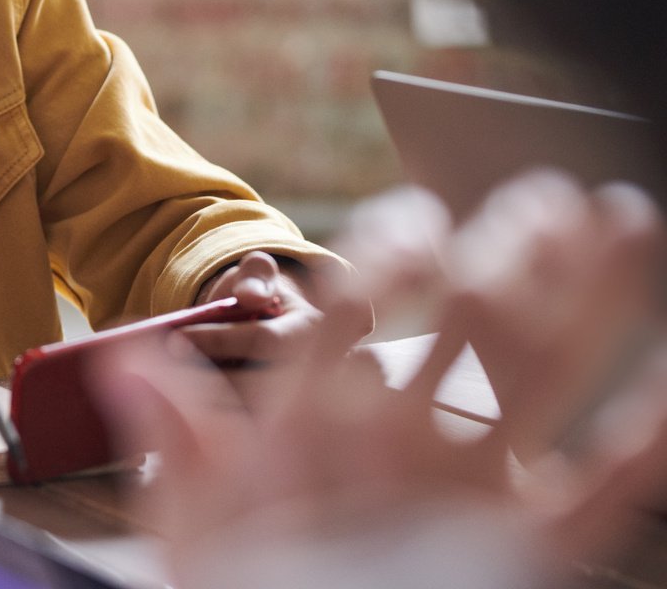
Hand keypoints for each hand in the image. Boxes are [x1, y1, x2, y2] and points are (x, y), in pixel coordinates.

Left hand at [91, 180, 666, 588]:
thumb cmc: (243, 583)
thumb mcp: (193, 518)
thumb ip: (178, 441)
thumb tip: (130, 362)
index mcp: (330, 421)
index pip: (360, 315)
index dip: (391, 261)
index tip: (422, 220)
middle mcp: (408, 441)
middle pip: (468, 324)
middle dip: (512, 255)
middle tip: (551, 194)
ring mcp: (471, 489)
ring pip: (538, 375)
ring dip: (585, 299)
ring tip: (621, 221)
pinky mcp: (525, 550)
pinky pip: (600, 491)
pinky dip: (645, 443)